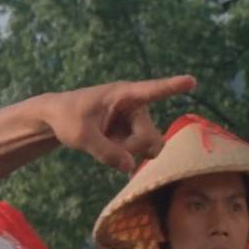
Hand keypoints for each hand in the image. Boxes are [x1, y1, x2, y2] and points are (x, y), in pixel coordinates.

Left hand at [40, 76, 196, 172]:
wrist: (57, 119)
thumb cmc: (67, 117)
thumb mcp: (80, 135)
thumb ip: (104, 151)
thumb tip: (130, 167)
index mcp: (124, 95)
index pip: (152, 90)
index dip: (172, 86)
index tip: (191, 81)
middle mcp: (136, 107)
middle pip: (149, 135)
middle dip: (133, 148)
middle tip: (111, 151)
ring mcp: (137, 122)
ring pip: (150, 145)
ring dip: (133, 153)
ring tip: (109, 148)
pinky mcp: (134, 134)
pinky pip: (142, 151)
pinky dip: (129, 157)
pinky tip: (113, 154)